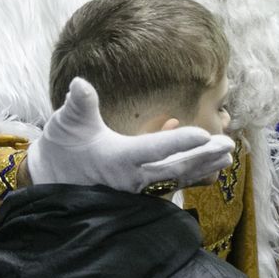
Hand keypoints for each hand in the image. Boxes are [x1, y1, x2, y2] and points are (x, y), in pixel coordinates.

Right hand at [28, 77, 234, 190]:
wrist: (49, 180)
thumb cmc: (61, 147)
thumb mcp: (66, 123)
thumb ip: (78, 104)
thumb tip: (80, 84)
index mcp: (117, 159)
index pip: (153, 149)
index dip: (179, 141)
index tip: (205, 134)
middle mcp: (131, 178)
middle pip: (174, 168)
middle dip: (203, 157)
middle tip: (228, 145)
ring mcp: (137, 189)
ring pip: (176, 179)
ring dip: (202, 168)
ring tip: (227, 158)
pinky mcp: (139, 193)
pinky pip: (170, 186)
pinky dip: (191, 178)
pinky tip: (208, 169)